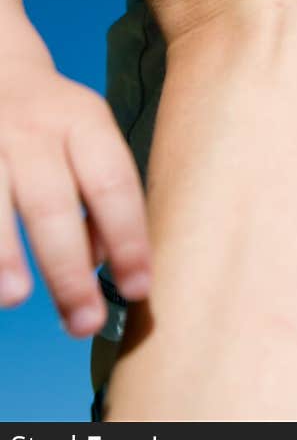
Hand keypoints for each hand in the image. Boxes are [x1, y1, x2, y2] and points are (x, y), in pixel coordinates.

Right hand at [0, 46, 148, 336]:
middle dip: (69, 268)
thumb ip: (99, 192)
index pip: (113, 183)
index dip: (128, 237)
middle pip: (52, 202)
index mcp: (82, 121)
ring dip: (4, 253)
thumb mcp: (86, 135)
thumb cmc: (51, 119)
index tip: (140, 286)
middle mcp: (33, 128)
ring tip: (17, 298)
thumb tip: (103, 263)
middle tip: (86, 320)